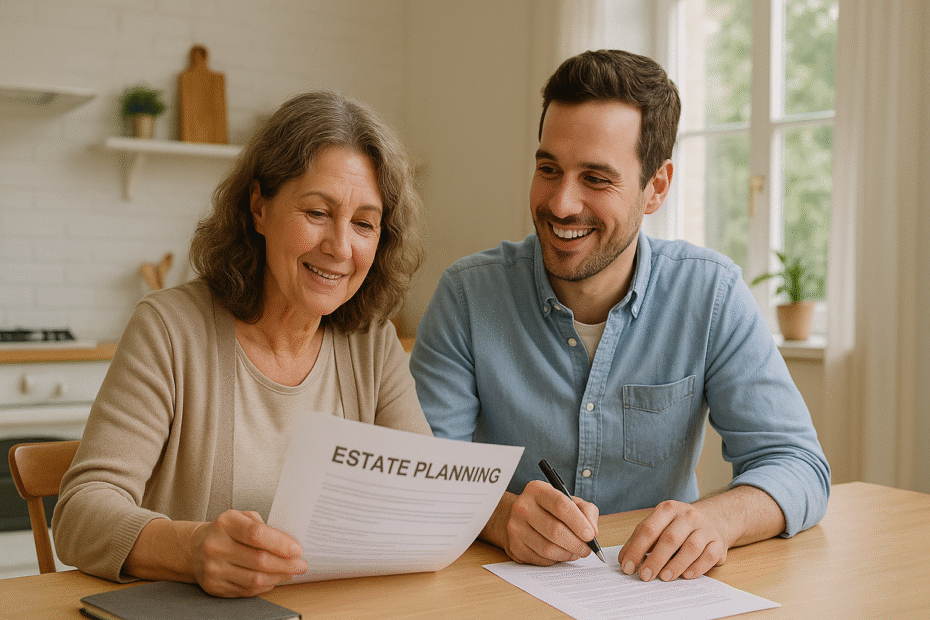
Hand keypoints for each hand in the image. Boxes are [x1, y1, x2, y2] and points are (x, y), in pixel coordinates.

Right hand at [189, 510, 306, 596]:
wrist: (196, 549)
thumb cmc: (226, 531)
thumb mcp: (242, 518)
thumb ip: (264, 526)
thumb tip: (290, 543)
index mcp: (226, 523)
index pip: (256, 534)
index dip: (280, 543)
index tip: (297, 549)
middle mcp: (216, 546)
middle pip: (258, 560)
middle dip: (285, 564)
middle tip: (301, 564)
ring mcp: (214, 569)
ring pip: (254, 579)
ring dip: (278, 577)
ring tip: (290, 572)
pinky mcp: (214, 586)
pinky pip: (247, 590)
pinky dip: (265, 586)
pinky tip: (273, 579)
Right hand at [482, 481, 599, 565]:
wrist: (518, 516)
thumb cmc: (549, 509)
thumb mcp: (569, 500)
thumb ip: (586, 511)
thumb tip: (593, 533)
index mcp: (537, 490)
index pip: (561, 505)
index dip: (579, 523)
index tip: (590, 535)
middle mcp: (523, 506)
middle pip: (555, 530)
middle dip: (576, 543)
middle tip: (586, 549)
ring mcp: (515, 527)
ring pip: (548, 548)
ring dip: (567, 554)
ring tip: (575, 552)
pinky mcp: (514, 546)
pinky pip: (540, 559)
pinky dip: (555, 559)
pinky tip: (559, 553)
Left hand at [618, 500, 727, 581]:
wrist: (713, 520)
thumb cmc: (678, 526)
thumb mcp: (659, 525)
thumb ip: (641, 540)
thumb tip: (624, 560)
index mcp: (668, 509)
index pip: (648, 529)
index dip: (636, 549)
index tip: (628, 567)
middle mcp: (687, 515)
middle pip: (669, 539)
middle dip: (654, 560)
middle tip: (644, 576)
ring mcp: (705, 528)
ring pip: (690, 547)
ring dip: (675, 565)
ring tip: (664, 577)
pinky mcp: (718, 542)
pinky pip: (708, 556)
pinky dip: (696, 568)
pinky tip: (686, 575)